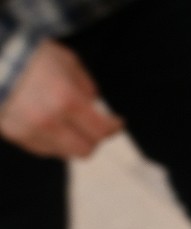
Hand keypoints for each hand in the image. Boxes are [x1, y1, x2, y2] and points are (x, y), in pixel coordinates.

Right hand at [0, 39, 122, 157]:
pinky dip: (50, 140)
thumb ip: (87, 87)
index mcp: (66, 101)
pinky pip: (42, 148)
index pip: (101, 131)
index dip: (113, 128)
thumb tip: (96, 106)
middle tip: (93, 125)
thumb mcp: (67, 62)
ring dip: (71, 140)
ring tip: (67, 121)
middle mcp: (48, 122)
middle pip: (85, 150)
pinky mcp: (14, 136)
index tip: (117, 122)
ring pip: (64, 153)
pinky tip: (47, 122)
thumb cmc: (29, 55)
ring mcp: (29, 132)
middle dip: (93, 137)